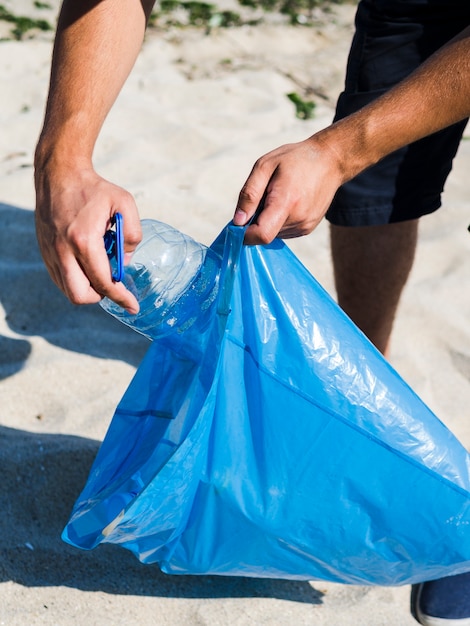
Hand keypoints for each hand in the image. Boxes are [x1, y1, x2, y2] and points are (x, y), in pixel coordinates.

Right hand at [35, 160, 141, 312]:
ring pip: (68, 290)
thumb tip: (126, 261)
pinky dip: (76, 280)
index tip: (132, 307)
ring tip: (101, 267)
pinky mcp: (45, 252)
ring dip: (88, 288)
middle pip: (80, 295)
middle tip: (113, 284)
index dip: (120, 298)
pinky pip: (60, 279)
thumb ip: (133, 234)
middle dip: (100, 296)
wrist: (59, 175)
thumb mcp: (125, 203)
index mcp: (83, 240)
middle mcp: (63, 250)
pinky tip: (87, 264)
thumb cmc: (94, 189)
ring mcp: (51, 252)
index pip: (103, 282)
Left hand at [233, 136, 343, 243]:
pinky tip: (288, 201)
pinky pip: (283, 232)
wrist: (330, 161)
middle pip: (264, 233)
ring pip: (273, 234)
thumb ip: (249, 194)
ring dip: (268, 220)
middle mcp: (298, 219)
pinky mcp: (308, 229)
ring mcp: (305, 226)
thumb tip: (238, 221)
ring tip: (279, 196)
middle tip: (265, 196)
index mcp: (286, 202)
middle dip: (256, 220)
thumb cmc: (295, 159)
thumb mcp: (265, 166)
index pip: (261, 234)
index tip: (238, 224)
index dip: (245, 235)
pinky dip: (278, 221)